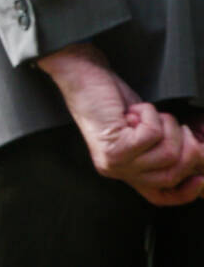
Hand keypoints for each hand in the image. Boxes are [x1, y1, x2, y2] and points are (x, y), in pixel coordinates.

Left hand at [38, 43, 203, 204]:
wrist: (83, 77)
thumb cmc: (116, 102)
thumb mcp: (146, 130)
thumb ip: (165, 148)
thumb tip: (200, 157)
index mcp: (127, 171)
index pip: (159, 197)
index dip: (185, 192)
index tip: (201, 178)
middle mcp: (118, 172)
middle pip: (172, 174)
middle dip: (187, 146)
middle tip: (176, 124)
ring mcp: (114, 163)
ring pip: (167, 154)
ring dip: (167, 126)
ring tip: (147, 114)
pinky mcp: (113, 149)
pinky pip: (153, 136)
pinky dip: (150, 116)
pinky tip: (133, 110)